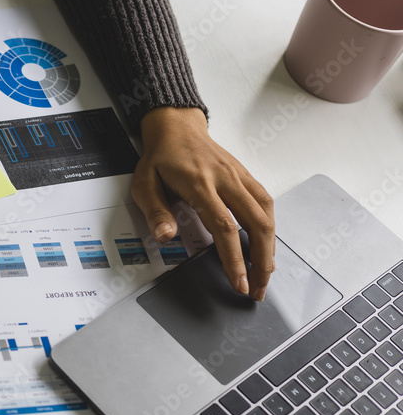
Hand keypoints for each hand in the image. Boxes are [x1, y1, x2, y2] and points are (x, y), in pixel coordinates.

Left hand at [132, 107, 275, 300]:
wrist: (176, 128)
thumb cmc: (161, 158)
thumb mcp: (145, 184)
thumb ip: (156, 212)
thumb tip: (165, 236)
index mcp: (200, 184)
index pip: (224, 227)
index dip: (234, 258)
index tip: (239, 282)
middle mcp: (226, 179)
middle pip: (256, 223)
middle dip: (261, 261)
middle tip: (258, 287)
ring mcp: (239, 176)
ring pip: (267, 214)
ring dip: (270, 247)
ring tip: (265, 273)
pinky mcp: (246, 176)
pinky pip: (265, 203)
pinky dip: (269, 228)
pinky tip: (266, 245)